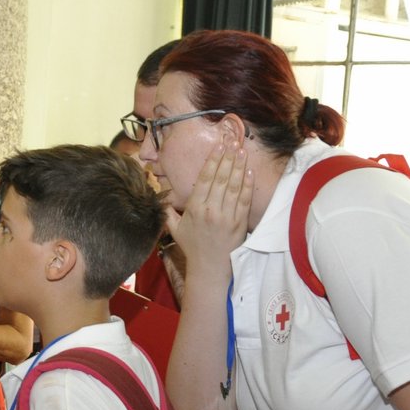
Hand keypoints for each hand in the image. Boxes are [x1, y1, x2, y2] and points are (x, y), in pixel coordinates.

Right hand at [167, 140, 250, 282]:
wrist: (210, 268)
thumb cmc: (193, 247)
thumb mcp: (175, 230)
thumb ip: (167, 212)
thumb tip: (160, 197)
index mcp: (194, 209)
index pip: (205, 179)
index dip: (212, 161)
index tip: (218, 146)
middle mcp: (210, 210)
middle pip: (221, 178)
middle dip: (227, 157)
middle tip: (232, 141)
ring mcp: (227, 216)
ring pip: (234, 186)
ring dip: (239, 166)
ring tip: (242, 150)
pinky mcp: (239, 223)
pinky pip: (245, 199)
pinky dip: (248, 184)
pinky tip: (249, 171)